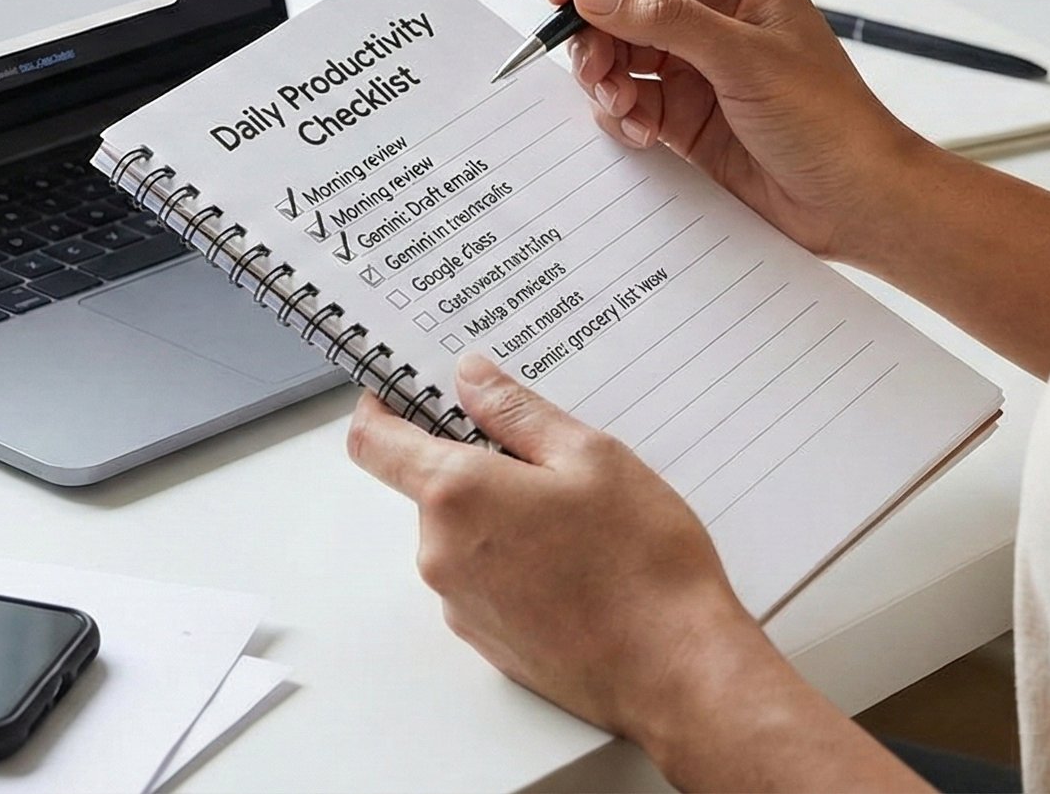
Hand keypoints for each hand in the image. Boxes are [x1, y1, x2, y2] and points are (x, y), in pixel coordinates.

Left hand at [346, 354, 762, 744]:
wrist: (676, 672)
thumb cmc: (643, 565)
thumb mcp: (590, 456)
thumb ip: (516, 410)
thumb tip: (469, 378)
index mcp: (457, 496)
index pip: (373, 441)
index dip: (381, 407)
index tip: (402, 391)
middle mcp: (441, 554)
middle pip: (430, 489)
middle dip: (476, 467)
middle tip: (548, 463)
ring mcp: (460, 605)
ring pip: (462, 537)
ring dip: (500, 518)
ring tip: (577, 522)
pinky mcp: (485, 642)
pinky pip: (482, 581)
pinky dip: (513, 563)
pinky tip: (575, 567)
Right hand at [548, 0, 928, 263]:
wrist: (855, 202)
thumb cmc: (830, 122)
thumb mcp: (746, 60)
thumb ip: (666, 19)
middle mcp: (712, 13)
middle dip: (596, 29)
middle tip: (593, 66)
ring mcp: (694, 63)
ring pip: (616, 48)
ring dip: (605, 76)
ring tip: (624, 106)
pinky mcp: (682, 111)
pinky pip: (627, 97)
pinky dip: (621, 114)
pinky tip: (644, 133)